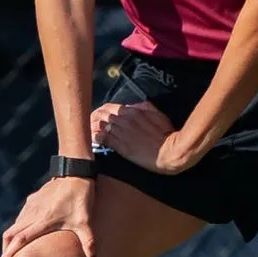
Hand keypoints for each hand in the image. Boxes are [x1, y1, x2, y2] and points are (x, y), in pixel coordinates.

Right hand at [0, 175, 95, 256]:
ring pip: (14, 224)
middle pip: (10, 234)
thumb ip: (89, 244)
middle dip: (6, 249)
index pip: (21, 239)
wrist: (76, 173)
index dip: (10, 253)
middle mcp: (33, 214)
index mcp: (43, 221)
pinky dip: (18, 226)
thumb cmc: (81, 199)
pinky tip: (25, 233)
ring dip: (11, 238)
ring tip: (13, 250)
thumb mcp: (86, 223)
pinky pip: (21, 215)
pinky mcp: (33, 199)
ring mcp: (31, 205)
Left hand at [90, 101, 205, 174]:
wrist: (169, 151)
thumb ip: (146, 107)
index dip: (101, 111)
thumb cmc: (167, 133)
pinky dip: (95, 138)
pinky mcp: (120, 146)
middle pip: (101, 115)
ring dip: (92, 127)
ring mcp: (121, 133)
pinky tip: (93, 140)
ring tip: (88, 131)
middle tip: (89, 123)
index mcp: (133, 111)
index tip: (98, 115)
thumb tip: (136, 105)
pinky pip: (102, 139)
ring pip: (99, 126)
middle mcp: (124, 120)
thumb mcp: (158, 115)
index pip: (110, 107)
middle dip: (93, 118)